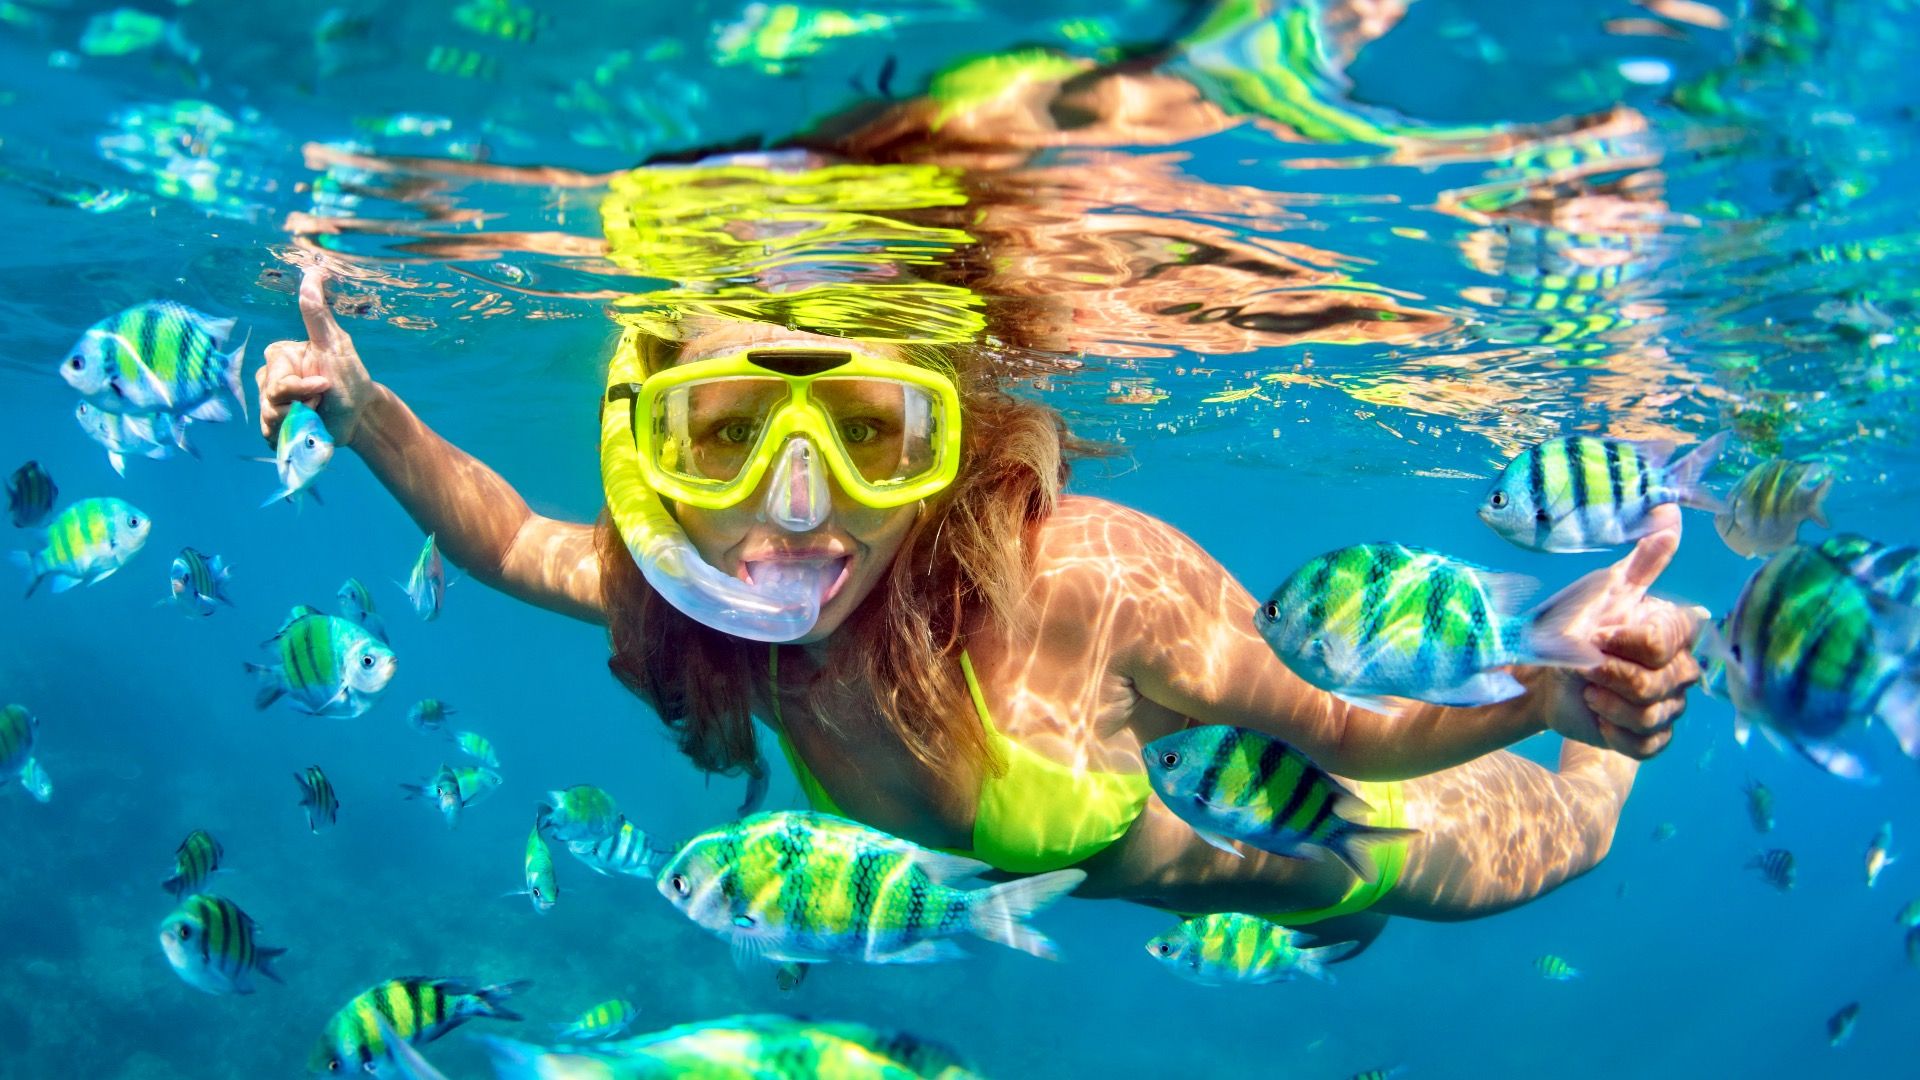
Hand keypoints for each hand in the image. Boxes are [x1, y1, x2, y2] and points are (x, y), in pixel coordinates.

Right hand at [257, 268, 376, 448]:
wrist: (359, 416)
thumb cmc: (351, 378)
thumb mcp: (336, 345)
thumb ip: (317, 313)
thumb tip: (313, 271)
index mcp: (280, 356)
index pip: (275, 379)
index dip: (300, 388)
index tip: (324, 385)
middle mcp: (269, 377)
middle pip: (270, 401)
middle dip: (300, 407)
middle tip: (322, 401)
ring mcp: (269, 402)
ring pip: (269, 420)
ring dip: (298, 423)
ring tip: (316, 415)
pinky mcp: (274, 426)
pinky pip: (270, 435)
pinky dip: (290, 437)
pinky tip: (306, 429)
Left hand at [1525, 504, 1705, 758]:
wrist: (1540, 674)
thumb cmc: (1571, 625)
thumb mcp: (1602, 590)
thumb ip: (1643, 560)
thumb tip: (1670, 512)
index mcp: (1674, 632)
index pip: (1667, 641)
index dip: (1627, 642)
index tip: (1597, 634)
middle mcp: (1682, 669)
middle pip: (1661, 683)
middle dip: (1611, 675)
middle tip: (1582, 667)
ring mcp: (1670, 706)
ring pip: (1653, 716)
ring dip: (1609, 703)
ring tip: (1586, 689)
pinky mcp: (1651, 739)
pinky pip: (1647, 746)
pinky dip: (1614, 732)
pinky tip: (1595, 715)